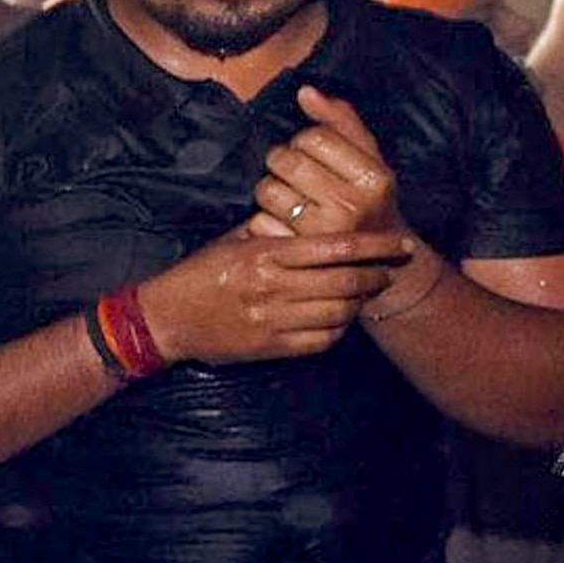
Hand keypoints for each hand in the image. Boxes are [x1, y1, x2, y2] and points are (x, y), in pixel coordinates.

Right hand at [132, 223, 413, 364]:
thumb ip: (271, 230)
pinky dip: (340, 329)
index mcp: (264, 254)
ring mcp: (272, 320)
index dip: (374, 246)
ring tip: (366, 293)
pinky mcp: (270, 347)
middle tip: (390, 269)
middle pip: (344, 282)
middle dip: (375, 275)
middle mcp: (271, 287)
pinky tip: (342, 318)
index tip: (399, 243)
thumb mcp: (231, 241)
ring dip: (359, 303)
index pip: (334, 247)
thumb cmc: (198, 274)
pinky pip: (321, 339)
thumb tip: (311, 215)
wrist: (164, 319)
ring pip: (338, 312)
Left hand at [249, 86, 402, 248]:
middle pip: (286, 161)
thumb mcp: (370, 161)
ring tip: (289, 199)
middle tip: (294, 174)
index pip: (314, 137)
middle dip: (283, 161)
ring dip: (270, 191)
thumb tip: (306, 92)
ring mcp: (322, 233)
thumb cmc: (368, 200)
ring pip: (267, 190)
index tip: (313, 153)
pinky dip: (263, 221)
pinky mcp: (296, 254)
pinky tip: (282, 225)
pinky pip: (257, 221)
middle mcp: (351, 206)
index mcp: (374, 179)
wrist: (378, 264)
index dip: (305, 141)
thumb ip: (341, 122)